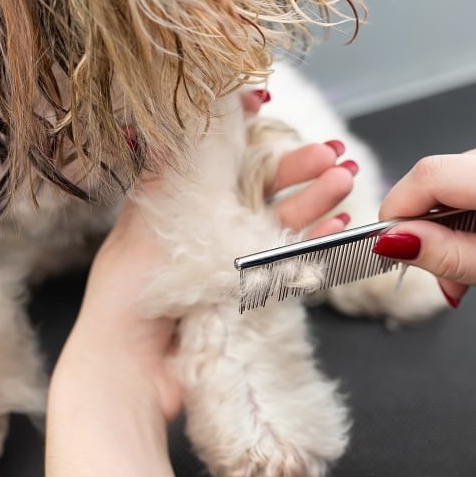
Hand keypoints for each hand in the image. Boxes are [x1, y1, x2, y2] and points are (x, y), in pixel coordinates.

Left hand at [52, 114, 356, 420]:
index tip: (275, 111)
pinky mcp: (246, 292)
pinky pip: (288, 261)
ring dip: (314, 199)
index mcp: (175, 199)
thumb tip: (200, 115)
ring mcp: (227, 259)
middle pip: (259, 185)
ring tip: (344, 179)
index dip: (251, 134)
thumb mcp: (153, 214)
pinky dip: (314, 243)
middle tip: (331, 153)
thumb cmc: (131, 288)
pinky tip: (337, 226)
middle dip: (297, 167)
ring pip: (280, 220)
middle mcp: (203, 224)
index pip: (222, 156)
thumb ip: (184, 167)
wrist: (131, 365)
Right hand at [377, 116, 475, 307]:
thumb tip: (393, 241)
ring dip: (451, 212)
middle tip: (448, 270)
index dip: (399, 206)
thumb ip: (447, 256)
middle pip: (441, 174)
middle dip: (430, 222)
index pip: (433, 174)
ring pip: (455, 171)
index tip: (390, 239)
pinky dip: (472, 198)